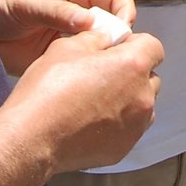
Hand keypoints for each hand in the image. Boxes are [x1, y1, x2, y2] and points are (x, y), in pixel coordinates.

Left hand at [0, 0, 135, 75]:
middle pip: (115, 24)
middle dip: (120, 38)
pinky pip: (85, 64)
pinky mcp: (64, 58)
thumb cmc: (2, 6)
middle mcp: (81, 15)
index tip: (123, 31)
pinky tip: (84, 78)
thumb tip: (89, 22)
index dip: (125, 12)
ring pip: (104, 46)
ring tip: (101, 69)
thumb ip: (58, 12)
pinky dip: (90, 70)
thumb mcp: (29, 5)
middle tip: (113, 54)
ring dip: (106, 56)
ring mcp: (73, 38)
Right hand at [4, 29, 163, 173]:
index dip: (134, 44)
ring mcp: (136, 125)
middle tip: (102, 74)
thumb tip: (106, 38)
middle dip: (132, 73)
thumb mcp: (67, 47)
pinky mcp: (124, 148)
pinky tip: (91, 121)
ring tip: (96, 100)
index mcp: (133, 65)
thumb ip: (96, 38)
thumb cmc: (47, 91)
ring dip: (128, 99)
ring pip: (143, 105)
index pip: (153, 47)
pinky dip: (117, 123)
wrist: (32, 138)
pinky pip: (129, 129)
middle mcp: (142, 96)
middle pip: (149, 77)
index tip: (116, 49)